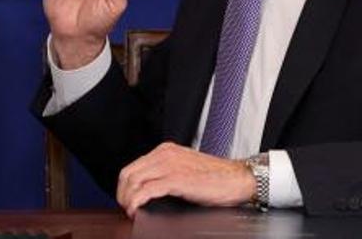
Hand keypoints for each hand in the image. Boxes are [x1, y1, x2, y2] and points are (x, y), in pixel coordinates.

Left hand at [116, 142, 254, 215]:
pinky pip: (148, 190)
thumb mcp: (186, 169)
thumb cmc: (217, 178)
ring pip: (134, 181)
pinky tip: (137, 209)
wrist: (239, 178)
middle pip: (129, 173)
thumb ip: (168, 173)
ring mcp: (170, 165)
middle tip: (125, 207)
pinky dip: (137, 201)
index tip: (126, 198)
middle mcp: (165, 154)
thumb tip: (149, 190)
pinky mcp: (177, 179)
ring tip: (130, 211)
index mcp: (166, 151)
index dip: (125, 185)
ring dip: (127, 199)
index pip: (133, 166)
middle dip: (122, 193)